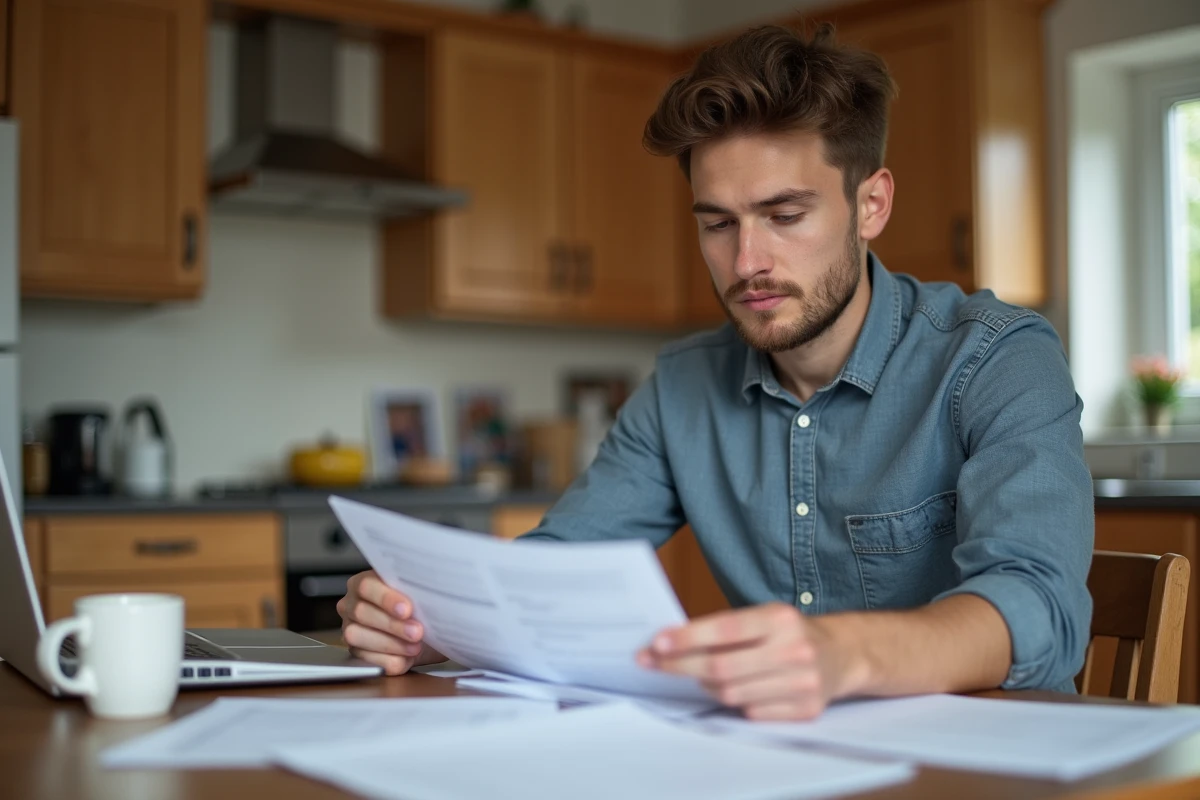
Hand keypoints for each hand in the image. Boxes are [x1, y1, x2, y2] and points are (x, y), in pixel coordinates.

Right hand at [337, 570, 443, 674]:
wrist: (428, 631)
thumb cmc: (420, 606)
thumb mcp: (419, 593)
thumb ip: (415, 588)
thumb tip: (424, 591)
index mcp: (363, 584)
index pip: (365, 586)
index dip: (386, 598)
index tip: (407, 610)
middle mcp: (351, 605)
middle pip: (361, 612)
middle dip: (392, 624)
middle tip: (417, 631)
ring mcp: (351, 631)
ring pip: (358, 637)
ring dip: (391, 644)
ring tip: (416, 646)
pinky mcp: (358, 655)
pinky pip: (369, 661)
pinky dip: (391, 660)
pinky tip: (408, 657)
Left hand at [636, 603, 866, 720]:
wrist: (842, 655)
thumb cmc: (790, 634)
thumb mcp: (764, 616)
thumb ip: (725, 628)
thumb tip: (672, 643)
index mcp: (781, 619)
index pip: (725, 629)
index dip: (688, 638)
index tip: (657, 643)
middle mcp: (794, 650)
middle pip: (722, 667)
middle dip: (681, 666)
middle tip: (653, 663)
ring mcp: (802, 683)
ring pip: (732, 694)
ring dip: (708, 686)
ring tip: (702, 675)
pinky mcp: (805, 710)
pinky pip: (752, 712)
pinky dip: (737, 702)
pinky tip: (738, 689)